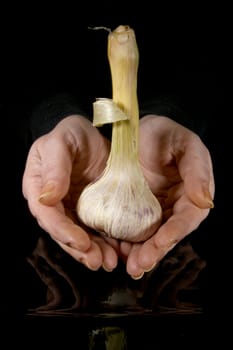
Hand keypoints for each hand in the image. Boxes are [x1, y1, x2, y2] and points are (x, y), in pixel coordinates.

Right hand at [22, 115, 119, 271]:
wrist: (93, 137)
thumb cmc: (72, 135)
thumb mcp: (62, 141)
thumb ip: (54, 166)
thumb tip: (47, 197)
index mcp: (39, 187)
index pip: (46, 214)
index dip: (62, 230)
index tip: (80, 241)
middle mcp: (54, 204)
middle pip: (63, 232)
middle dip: (80, 249)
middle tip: (98, 262)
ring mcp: (72, 210)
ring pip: (79, 236)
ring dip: (93, 252)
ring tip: (109, 262)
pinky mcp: (90, 212)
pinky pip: (96, 231)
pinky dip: (106, 243)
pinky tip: (117, 253)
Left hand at [120, 115, 214, 278]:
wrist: (136, 131)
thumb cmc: (165, 135)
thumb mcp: (185, 144)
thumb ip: (197, 169)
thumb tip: (206, 201)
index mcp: (191, 193)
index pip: (187, 218)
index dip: (175, 232)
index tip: (161, 243)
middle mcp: (174, 207)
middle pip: (168, 234)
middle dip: (155, 251)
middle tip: (140, 265)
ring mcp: (154, 211)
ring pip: (150, 237)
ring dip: (141, 253)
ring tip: (130, 266)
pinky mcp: (135, 211)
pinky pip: (132, 229)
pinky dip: (126, 242)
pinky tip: (117, 251)